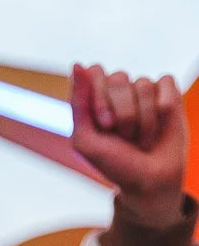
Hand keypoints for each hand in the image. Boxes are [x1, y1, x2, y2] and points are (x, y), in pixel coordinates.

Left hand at [71, 63, 189, 230]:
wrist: (148, 182)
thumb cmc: (114, 164)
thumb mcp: (85, 141)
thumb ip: (78, 104)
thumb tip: (78, 64)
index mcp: (95, 98)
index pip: (94, 72)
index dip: (101, 98)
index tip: (105, 126)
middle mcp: (119, 91)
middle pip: (119, 77)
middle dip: (122, 113)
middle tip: (124, 137)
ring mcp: (144, 90)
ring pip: (143, 84)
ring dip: (143, 119)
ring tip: (141, 138)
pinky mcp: (168, 92)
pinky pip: (165, 82)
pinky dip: (163, 108)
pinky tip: (161, 124)